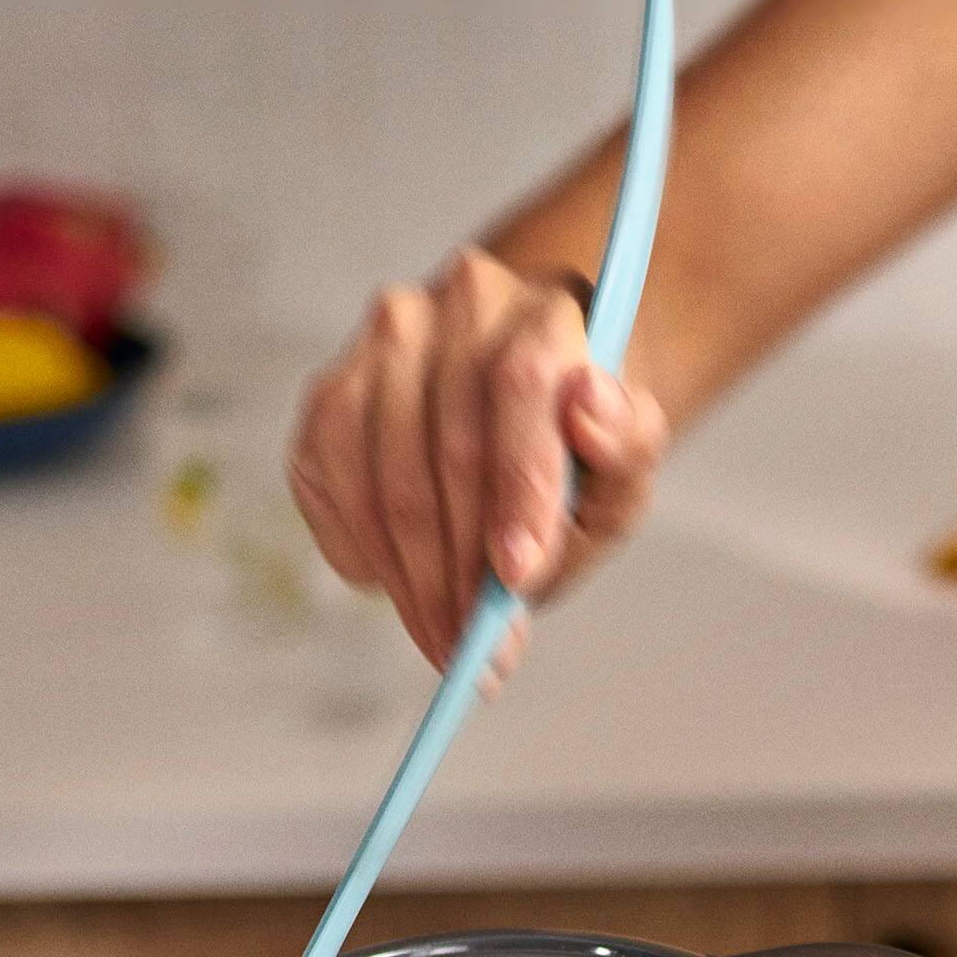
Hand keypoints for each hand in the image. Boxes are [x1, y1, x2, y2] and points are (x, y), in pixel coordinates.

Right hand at [287, 246, 670, 680]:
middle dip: (467, 570)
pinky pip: (335, 495)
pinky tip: (408, 588)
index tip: (517, 576)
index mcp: (542, 310)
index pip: (521, 383)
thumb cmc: (576, 458)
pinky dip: (370, 561)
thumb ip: (626, 451)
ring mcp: (380, 345)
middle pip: (448, 450)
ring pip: (385, 482)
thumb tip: (589, 411)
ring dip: (417, 585)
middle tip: (486, 651)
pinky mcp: (329, 398)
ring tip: (452, 643)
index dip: (517, 486)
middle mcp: (453, 305)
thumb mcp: (623, 471)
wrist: (525, 421)